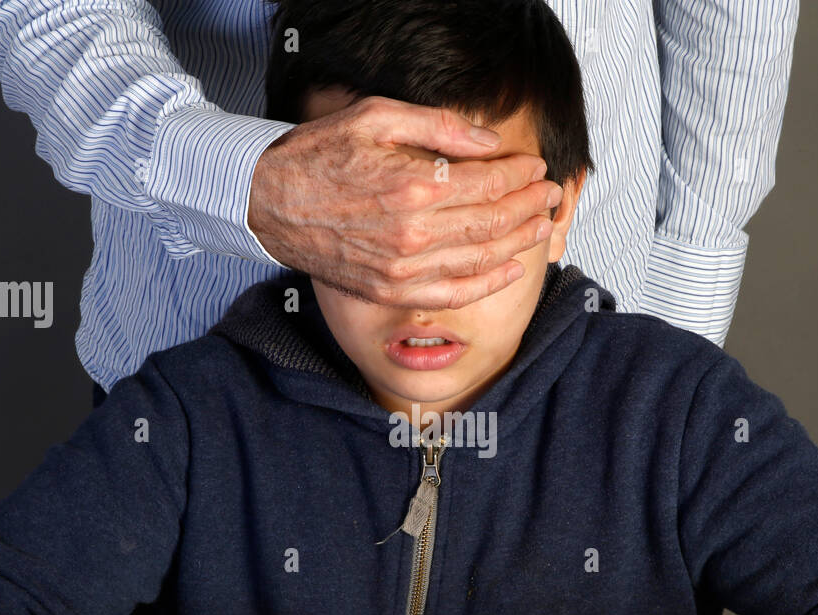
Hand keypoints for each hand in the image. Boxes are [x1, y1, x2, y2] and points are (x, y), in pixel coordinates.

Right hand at [247, 95, 562, 310]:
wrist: (267, 204)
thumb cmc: (317, 155)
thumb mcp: (376, 118)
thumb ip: (439, 128)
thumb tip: (490, 143)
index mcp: (412, 187)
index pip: (487, 185)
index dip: (519, 176)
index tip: (536, 168)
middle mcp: (412, 235)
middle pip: (491, 223)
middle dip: (528, 207)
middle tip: (549, 194)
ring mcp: (401, 269)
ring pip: (479, 260)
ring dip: (518, 243)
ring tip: (542, 226)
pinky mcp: (389, 291)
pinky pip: (452, 293)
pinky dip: (487, 283)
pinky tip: (510, 269)